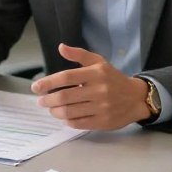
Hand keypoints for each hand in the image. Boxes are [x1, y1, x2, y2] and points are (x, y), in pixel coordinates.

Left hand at [30, 44, 150, 129]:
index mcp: (96, 73)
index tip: (36, 87)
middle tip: (41, 101)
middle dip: (47, 100)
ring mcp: (101, 108)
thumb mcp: (99, 62)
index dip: (48, 82)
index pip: (66, 77)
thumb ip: (79, 54)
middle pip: (64, 97)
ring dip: (55, 111)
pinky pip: (78, 123)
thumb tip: (61, 47)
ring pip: (69, 112)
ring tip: (51, 108)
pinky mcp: (103, 122)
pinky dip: (67, 121)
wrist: (136, 98)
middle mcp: (99, 90)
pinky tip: (64, 117)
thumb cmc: (113, 79)